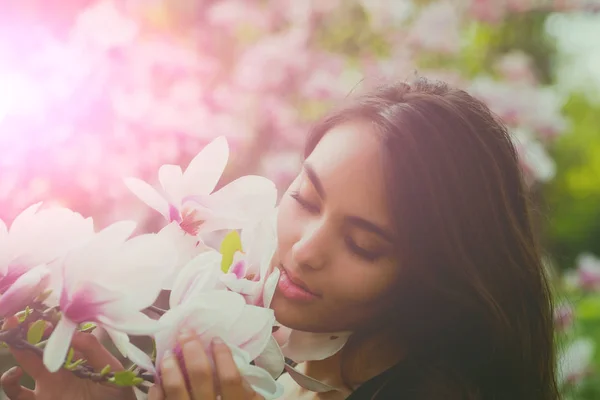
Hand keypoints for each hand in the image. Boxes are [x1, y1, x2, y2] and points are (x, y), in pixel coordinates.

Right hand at [0, 331, 135, 399]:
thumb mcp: (110, 366)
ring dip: (16, 349)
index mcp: (76, 357)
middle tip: (19, 319)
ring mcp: (47, 385)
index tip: (44, 317)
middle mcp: (59, 369)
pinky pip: (16, 394)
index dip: (49, 325)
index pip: (59, 337)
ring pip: (23, 364)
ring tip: (14, 339)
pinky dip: (9, 383)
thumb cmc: (117, 391)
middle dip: (26, 331)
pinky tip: (17, 372)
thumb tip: (71, 332)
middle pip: (37, 345)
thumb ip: (93, 349)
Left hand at [148, 330, 262, 399]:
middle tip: (185, 334)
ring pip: (175, 391)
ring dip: (170, 368)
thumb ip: (247, 393)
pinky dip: (156, 394)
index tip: (215, 339)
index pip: (230, 378)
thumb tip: (233, 365)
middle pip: (200, 377)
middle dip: (192, 350)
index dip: (223, 356)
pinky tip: (156, 382)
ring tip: (167, 354)